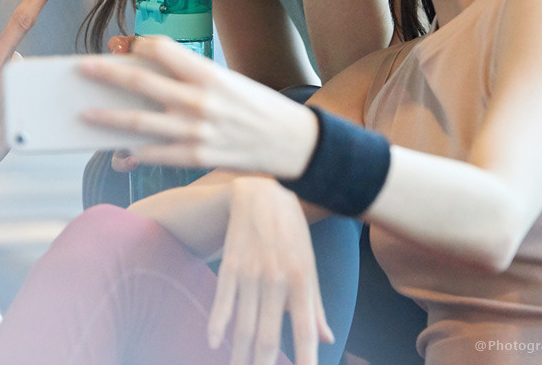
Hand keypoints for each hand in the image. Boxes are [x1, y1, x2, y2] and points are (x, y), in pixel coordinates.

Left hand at [79, 36, 316, 178]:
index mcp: (208, 73)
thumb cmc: (257, 107)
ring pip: (139, 123)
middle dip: (106, 74)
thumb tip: (148, 78)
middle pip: (141, 83)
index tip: (126, 47)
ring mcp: (196, 131)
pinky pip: (155, 154)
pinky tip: (118, 150)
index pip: (161, 50)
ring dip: (108, 117)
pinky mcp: (197, 157)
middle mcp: (199, 100)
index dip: (139, 46)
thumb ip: (190, 79)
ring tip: (85, 114)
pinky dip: (134, 152)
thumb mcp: (227, 81)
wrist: (293, 142)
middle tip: (82, 69)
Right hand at [211, 178, 332, 364]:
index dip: (305, 360)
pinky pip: (222, 300)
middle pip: (267, 334)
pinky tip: (213, 344)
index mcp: (302, 281)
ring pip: (243, 324)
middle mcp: (277, 279)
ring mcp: (251, 272)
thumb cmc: (291, 233)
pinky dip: (217, 324)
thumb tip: (327, 338)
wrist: (262, 193)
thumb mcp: (309, 265)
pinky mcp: (230, 264)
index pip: (304, 331)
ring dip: (239, 354)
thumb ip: (316, 305)